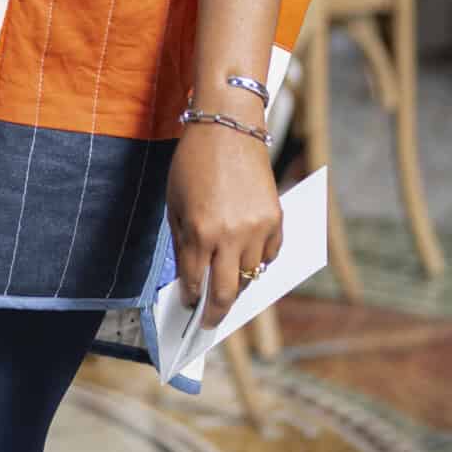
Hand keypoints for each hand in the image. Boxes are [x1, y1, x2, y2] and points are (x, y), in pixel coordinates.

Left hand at [166, 125, 281, 325]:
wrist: (228, 129)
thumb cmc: (194, 163)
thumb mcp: (175, 204)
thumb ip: (182, 244)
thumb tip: (188, 277)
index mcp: (201, 232)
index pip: (195, 282)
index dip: (190, 299)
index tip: (187, 307)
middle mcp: (232, 236)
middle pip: (226, 292)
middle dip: (215, 313)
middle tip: (208, 323)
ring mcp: (258, 229)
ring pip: (250, 276)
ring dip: (237, 286)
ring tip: (226, 290)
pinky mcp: (276, 219)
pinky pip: (270, 256)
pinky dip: (258, 264)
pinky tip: (246, 264)